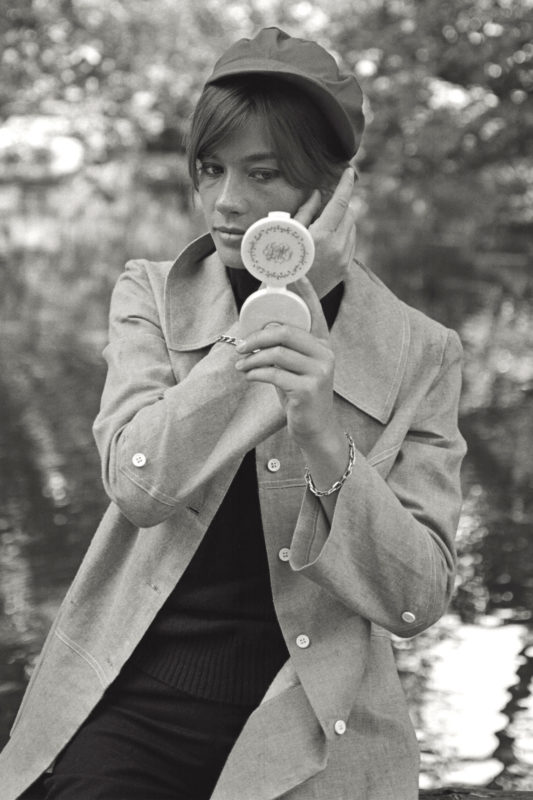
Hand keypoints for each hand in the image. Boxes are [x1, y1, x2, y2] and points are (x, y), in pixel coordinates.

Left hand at [234, 277, 338, 446]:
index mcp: (322, 344)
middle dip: (257, 337)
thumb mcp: (294, 368)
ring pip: (277, 353)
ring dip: (252, 359)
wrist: (315, 430)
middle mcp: (325, 355)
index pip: (314, 311)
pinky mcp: (308, 390)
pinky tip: (248, 377)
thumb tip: (256, 331)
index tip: (294, 274)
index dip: (305, 290)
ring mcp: (319, 372)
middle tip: (240, 346)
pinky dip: (255, 374)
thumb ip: (283, 349)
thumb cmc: (299, 395)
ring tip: (240, 365)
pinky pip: (274, 374)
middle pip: (286, 332)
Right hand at [293, 167, 356, 298]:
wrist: (287, 299)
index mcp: (321, 236)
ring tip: (323, 224)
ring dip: (342, 220)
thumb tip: (318, 194)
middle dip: (341, 204)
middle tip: (326, 202)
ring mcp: (343, 260)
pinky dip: (343, 236)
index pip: (340, 203)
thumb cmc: (280, 264)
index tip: (349, 171)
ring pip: (352, 228)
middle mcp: (337, 248)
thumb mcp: (289, 234)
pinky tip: (327, 240)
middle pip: (349, 214)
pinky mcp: (345, 269)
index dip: (346, 184)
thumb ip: (306, 211)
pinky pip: (350, 244)